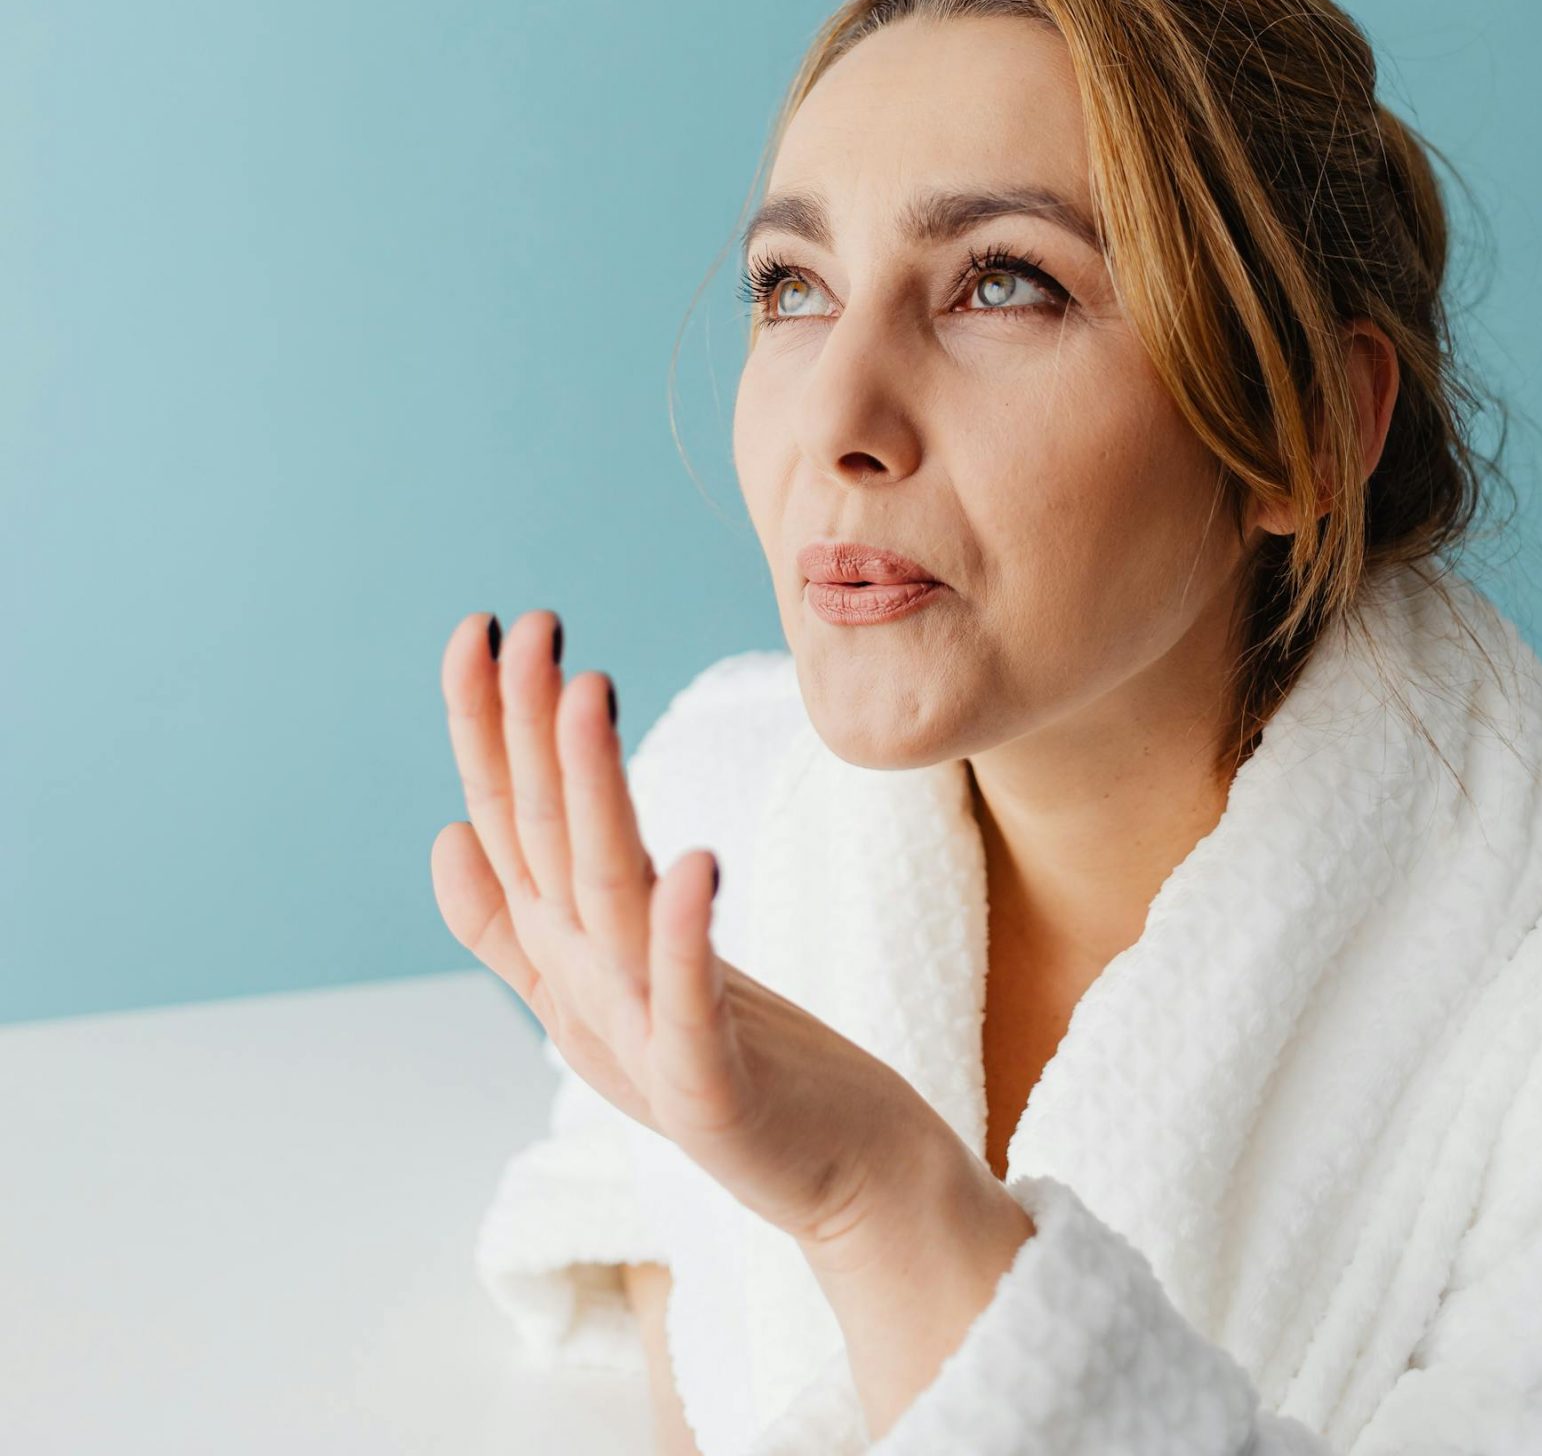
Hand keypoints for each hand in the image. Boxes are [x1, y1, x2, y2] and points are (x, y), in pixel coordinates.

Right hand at [431, 609, 954, 1256]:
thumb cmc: (720, 1064)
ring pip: (605, 896)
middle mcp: (587, 982)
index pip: (506, 820)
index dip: (485, 729)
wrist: (837, 1172)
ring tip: (587, 694)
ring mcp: (640, 1033)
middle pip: (544, 839)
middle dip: (525, 730)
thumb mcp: (598, 988)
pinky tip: (694, 863)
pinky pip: (689, 1001)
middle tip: (526, 625)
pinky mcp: (707, 1086)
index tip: (480, 626)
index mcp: (562, 950)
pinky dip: (684, 936)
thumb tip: (447, 831)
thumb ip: (515, 924)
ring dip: (591, 794)